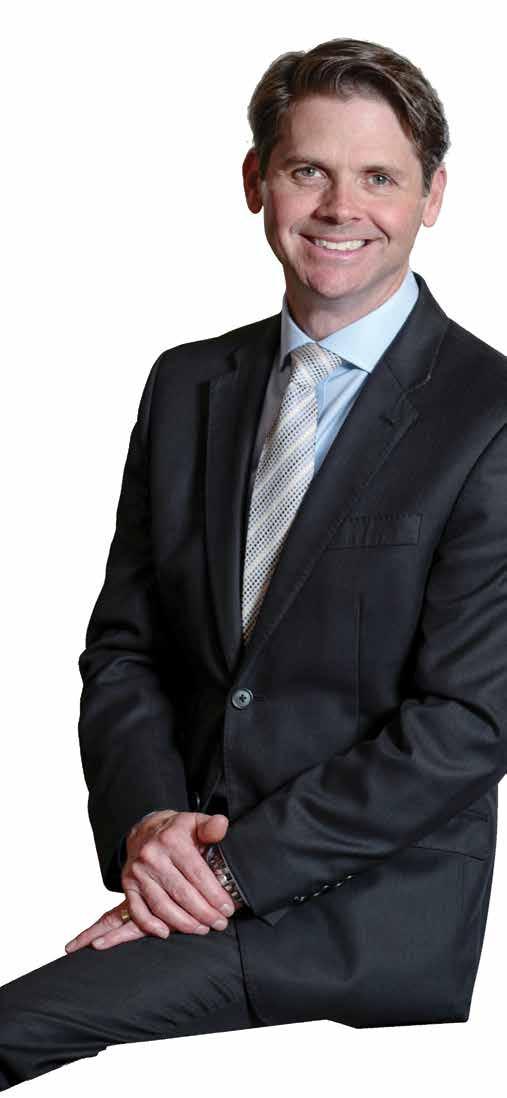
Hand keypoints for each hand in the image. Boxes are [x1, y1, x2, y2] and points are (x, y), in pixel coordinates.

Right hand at [66, 810, 236, 952]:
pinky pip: (138, 911)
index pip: (196, 873)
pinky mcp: (128, 885)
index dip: (214, 894)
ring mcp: (138, 872)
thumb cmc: (176, 831)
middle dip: (204, 913)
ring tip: (202, 929)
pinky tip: (167, 932)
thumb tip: (222, 825)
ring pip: (162, 906)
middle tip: (219, 923)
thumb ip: (211, 826)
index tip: (227, 908)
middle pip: (181, 893)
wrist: (144, 831)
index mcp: (172, 840)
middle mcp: (153, 856)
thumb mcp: (195, 822)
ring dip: (184, 923)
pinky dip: (151, 925)